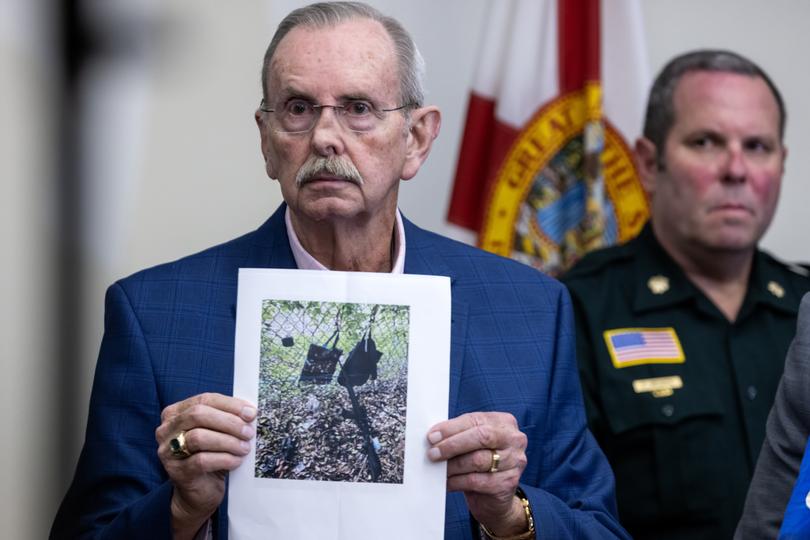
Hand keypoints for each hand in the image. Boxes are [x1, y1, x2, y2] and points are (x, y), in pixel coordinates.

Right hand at [156, 392, 256, 539]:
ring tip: (244, 448)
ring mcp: (168, 451)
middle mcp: (166, 430)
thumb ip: (227, 419)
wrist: (199, 492)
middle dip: (229, 422)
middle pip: (198, 415)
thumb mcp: (217, 433)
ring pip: (199, 437)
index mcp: (175, 413)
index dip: (230, 404)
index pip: (204, 399)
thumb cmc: (210, 456)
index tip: (251, 413)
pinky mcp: (177, 471)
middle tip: (249, 432)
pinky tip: (236, 461)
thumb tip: (250, 412)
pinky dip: (224, 459)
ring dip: (228, 441)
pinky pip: (201, 460)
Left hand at [427, 412, 528, 535]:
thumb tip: (434, 436)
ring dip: (453, 465)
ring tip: (438, 469)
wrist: (495, 495)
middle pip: (481, 437)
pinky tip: (447, 482)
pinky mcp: (508, 482)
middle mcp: (514, 439)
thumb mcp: (472, 442)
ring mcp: (514, 461)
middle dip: (453, 445)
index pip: (475, 421)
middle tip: (433, 453)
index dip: (451, 428)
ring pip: (478, 460)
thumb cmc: (480, 460)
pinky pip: (477, 481)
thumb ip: (458, 434)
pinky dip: (457, 481)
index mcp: (504, 422)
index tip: (432, 436)